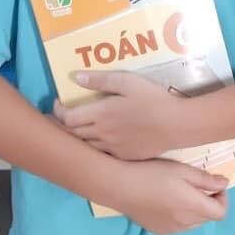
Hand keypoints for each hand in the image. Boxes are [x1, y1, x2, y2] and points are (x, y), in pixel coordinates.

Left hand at [54, 71, 185, 159]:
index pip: (68, 118)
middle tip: (60, 117)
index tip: (58, 103)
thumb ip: (101, 80)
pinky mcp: (124, 157)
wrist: (177, 125)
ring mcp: (113, 148)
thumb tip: (76, 78)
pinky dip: (94, 147)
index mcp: (100, 114)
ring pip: (85, 146)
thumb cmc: (153, 99)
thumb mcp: (128, 81)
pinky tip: (98, 140)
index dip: (58, 111)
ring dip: (77, 137)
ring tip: (76, 128)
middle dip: (62, 125)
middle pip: (72, 134)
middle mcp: (102, 134)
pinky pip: (102, 154)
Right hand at [112, 158, 228, 234]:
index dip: (222, 199)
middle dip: (208, 202)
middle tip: (196, 185)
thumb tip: (224, 184)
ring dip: (194, 210)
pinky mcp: (158, 231)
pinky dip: (180, 216)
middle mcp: (184, 223)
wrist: (120, 186)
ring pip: (193, 223)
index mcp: (192, 207)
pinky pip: (178, 226)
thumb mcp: (182, 170)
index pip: (220, 213)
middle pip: (207, 218)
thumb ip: (206, 180)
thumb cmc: (151, 173)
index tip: (214, 186)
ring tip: (179, 192)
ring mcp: (171, 230)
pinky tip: (166, 201)